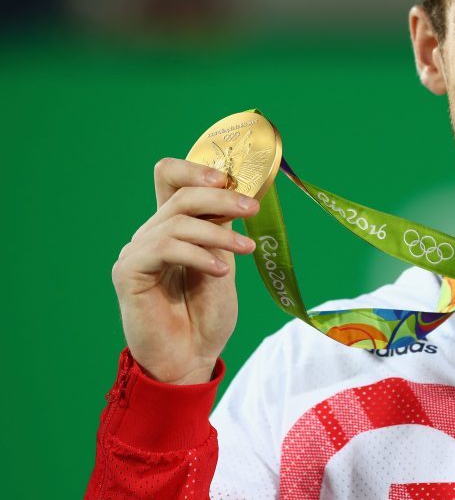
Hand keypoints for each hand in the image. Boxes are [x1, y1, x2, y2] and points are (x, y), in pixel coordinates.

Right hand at [112, 158, 259, 383]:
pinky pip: (164, 248)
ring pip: (177, 221)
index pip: (171, 177)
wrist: (190, 359)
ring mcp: (136, 252)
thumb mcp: (223, 262)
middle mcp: (151, 234)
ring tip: (246, 249)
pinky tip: (221, 271)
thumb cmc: (206, 315)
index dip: (197, 169)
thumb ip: (222, 230)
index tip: (232, 180)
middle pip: (180, 193)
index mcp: (172, 226)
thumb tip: (238, 195)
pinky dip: (198, 255)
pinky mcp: (128, 273)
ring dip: (218, 233)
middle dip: (222, 197)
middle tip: (252, 209)